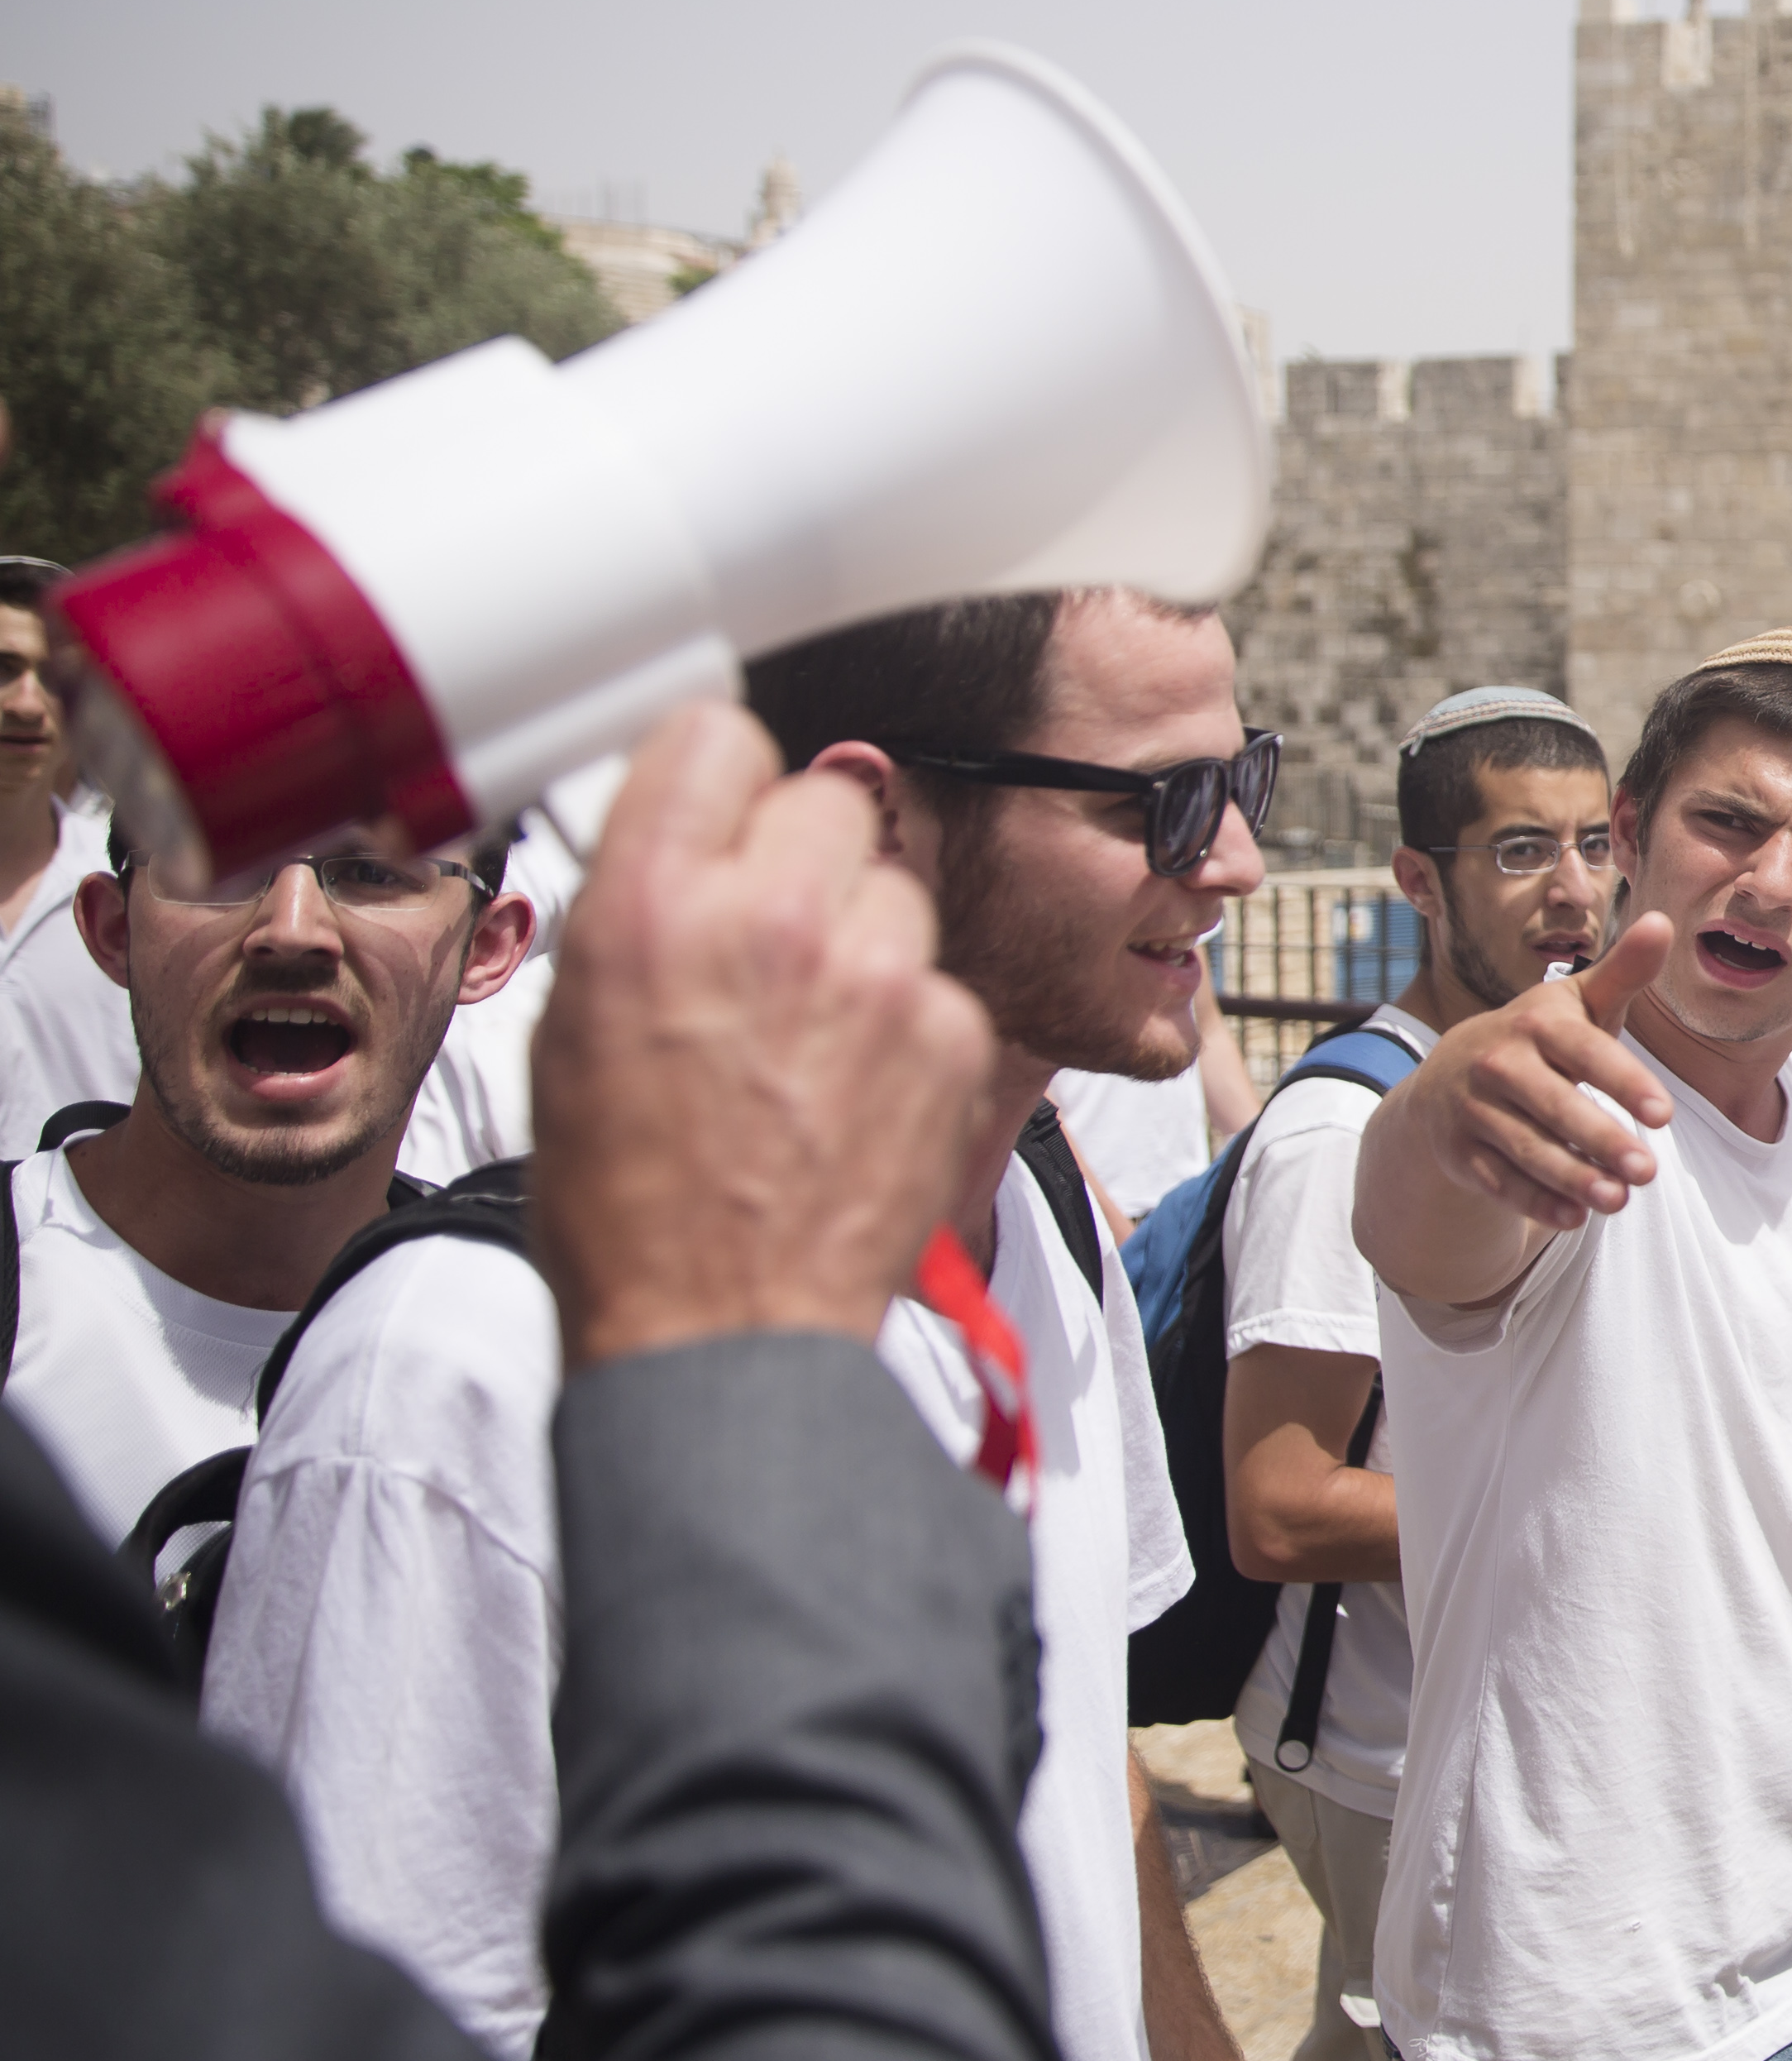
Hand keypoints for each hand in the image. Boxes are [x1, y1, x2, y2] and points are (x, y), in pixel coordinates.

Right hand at [533, 701, 993, 1365]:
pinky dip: (906, 1016)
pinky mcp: (951, 1030)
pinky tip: (852, 1084)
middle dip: (798, 854)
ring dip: (858, 933)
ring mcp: (875, 973)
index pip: (714, 735)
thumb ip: (638, 906)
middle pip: (824, 795)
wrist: (721, 1325)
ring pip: (892, 884)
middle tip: (765, 936)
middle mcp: (773, 919)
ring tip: (805, 1031)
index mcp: (652, 906)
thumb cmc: (627, 1201)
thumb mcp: (571, 1029)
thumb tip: (686, 837)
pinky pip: (933, 976)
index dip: (718, 777)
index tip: (720, 810)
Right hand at [1413, 911, 1678, 1227]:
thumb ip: (1624, 972)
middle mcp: (1499, 1064)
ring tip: (1619, 1201)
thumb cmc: (1541, 1039)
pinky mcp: (1460, 1152)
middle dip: (1601, 1140)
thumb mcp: (1579, 1004)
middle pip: (1555, 1107)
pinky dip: (1535, 1202)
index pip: (1585, 1052)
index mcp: (1536, 1023)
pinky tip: (1575, 1217)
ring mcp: (1474, 1110)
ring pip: (1527, 1149)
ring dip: (1573, 1177)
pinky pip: (1499, 1182)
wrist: (1451, 1076)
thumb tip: (1665, 921)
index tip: (1665, 1116)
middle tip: (1648, 1173)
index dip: (1624, 1083)